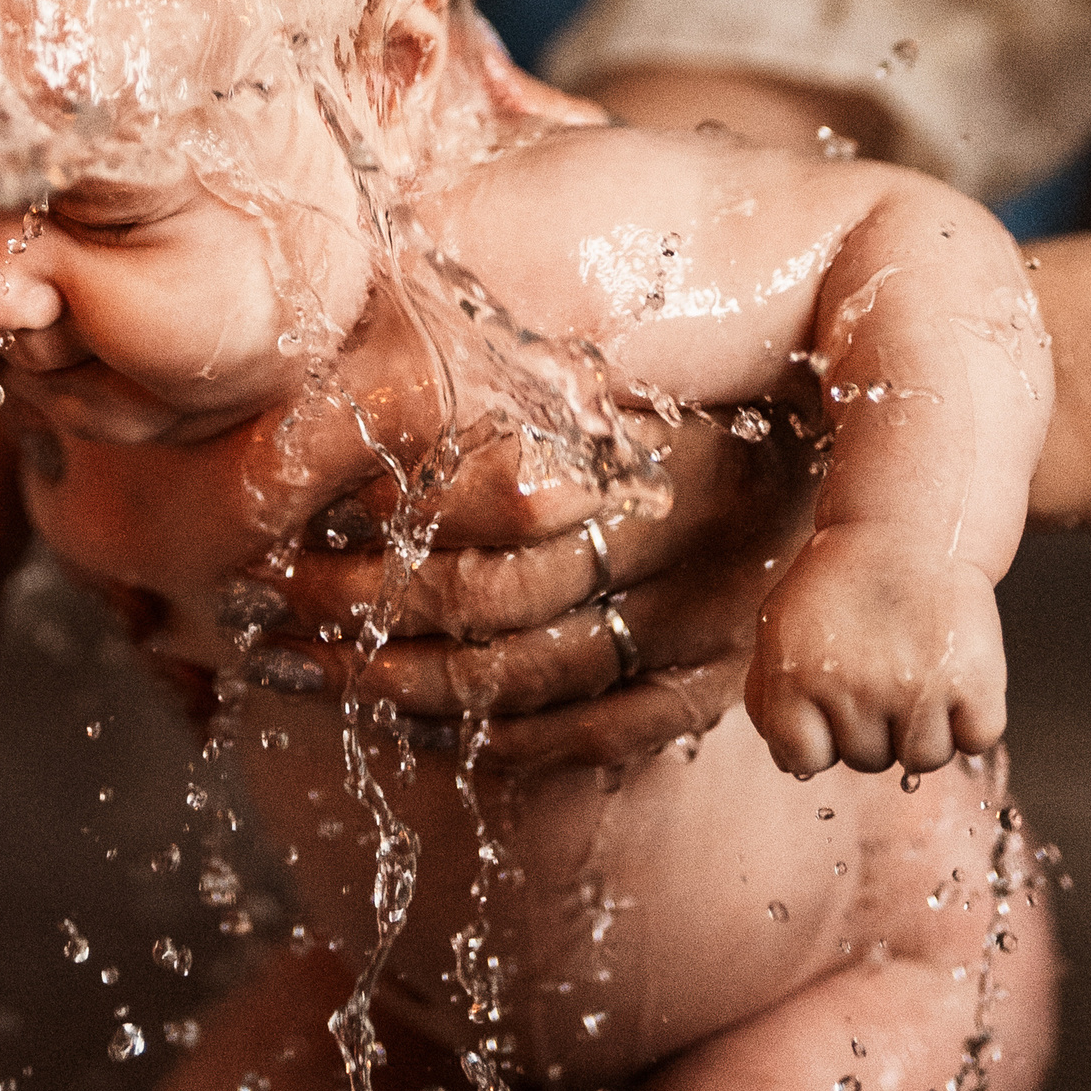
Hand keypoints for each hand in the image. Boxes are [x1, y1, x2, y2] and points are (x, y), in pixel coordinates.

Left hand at [263, 409, 819, 770]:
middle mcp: (693, 534)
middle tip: (257, 595)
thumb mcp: (586, 350)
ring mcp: (709, 624)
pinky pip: (577, 741)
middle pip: (488, 599)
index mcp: (653, 437)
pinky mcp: (709, 689)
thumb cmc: (662, 381)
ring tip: (287, 660)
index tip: (284, 518)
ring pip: (517, 682)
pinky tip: (394, 725)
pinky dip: (475, 741)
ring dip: (385, 682)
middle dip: (353, 605)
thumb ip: (483, 356)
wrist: (832, 444)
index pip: (490, 504)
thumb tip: (339, 355)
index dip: (378, 520)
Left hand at [743, 521, 1006, 775]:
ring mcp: (916, 689)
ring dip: (922, 730)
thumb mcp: (781, 629)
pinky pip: (976, 741)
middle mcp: (854, 689)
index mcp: (795, 678)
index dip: (817, 742)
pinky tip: (954, 680)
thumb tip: (791, 759)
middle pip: (866, 761)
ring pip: (922, 760)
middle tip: (879, 674)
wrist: (907, 531)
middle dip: (871, 729)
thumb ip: (772, 695)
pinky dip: (971, 721)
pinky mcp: (974, 684)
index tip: (828, 714)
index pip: (801, 761)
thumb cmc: (839, 587)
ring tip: (915, 677)